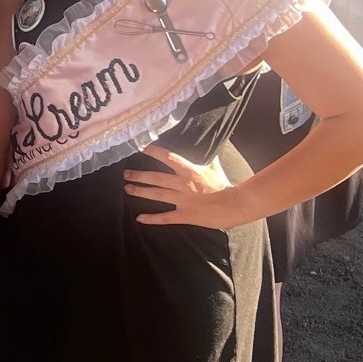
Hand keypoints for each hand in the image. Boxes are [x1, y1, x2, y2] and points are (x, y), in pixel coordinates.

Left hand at [124, 144, 238, 228]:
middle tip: (125, 174)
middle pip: (156, 178)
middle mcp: (183, 184)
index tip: (140, 147)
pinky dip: (152, 219)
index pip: (168, 158)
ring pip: (157, 195)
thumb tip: (207, 142)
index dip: (153, 151)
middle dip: (139, 176)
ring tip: (127, 189)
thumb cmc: (225, 185)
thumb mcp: (214, 167)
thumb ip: (206, 157)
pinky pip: (166, 217)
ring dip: (140, 192)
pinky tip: (139, 218)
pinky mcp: (186, 215)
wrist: (237, 205)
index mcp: (190, 171)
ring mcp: (183, 200)